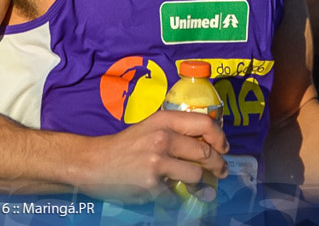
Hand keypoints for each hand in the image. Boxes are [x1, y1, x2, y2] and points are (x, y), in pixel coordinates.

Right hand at [81, 110, 229, 203]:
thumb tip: (207, 142)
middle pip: (205, 153)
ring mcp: (157, 162)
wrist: (94, 163)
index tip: (224, 148)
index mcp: (164, 121)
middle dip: (218, 165)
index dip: (220, 138)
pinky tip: (166, 193)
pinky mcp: (151, 185)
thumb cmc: (125, 145)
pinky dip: (174, 197)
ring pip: (196, 176)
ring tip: (197, 185)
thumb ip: (175, 131)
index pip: (205, 125)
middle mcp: (163, 138)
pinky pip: (175, 196)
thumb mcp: (150, 128)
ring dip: (200, 184)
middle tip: (221, 171)